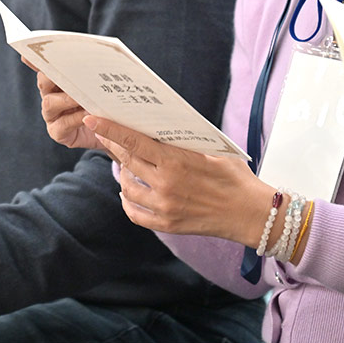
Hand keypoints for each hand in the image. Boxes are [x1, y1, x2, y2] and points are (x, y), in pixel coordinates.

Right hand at [26, 58, 101, 150]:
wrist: (110, 132)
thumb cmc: (103, 105)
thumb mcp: (101, 86)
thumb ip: (95, 71)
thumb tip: (102, 50)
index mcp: (57, 81)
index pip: (43, 66)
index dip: (35, 59)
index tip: (29, 53)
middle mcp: (50, 96)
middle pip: (43, 81)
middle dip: (53, 75)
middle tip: (69, 71)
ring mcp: (51, 115)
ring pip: (49, 103)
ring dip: (67, 99)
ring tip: (83, 97)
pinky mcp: (57, 132)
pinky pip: (62, 124)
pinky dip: (75, 119)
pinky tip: (88, 115)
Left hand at [87, 116, 267, 247]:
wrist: (251, 213)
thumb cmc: (235, 177)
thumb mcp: (212, 150)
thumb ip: (183, 140)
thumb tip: (158, 125)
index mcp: (176, 161)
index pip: (133, 142)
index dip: (110, 129)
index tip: (92, 118)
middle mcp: (166, 185)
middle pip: (127, 161)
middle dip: (114, 147)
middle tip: (108, 136)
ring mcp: (164, 207)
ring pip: (127, 187)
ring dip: (123, 175)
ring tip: (128, 166)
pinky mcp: (167, 225)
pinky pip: (134, 213)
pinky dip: (128, 201)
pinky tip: (129, 191)